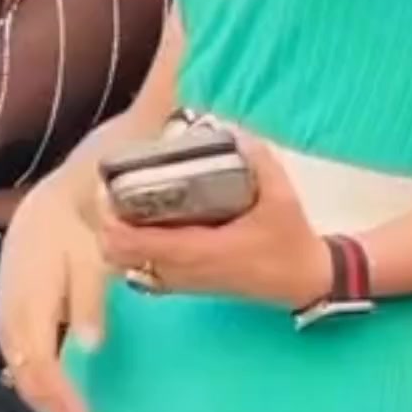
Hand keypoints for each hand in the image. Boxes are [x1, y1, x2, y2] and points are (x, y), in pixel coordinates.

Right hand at [0, 170, 106, 411]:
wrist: (49, 205)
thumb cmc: (77, 229)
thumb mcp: (91, 257)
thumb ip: (89, 301)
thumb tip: (91, 347)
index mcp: (29, 305)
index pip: (42, 369)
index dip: (64, 405)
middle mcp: (10, 318)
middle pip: (27, 379)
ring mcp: (5, 318)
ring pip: (19, 373)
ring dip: (45, 403)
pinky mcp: (8, 317)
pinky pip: (18, 361)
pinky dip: (38, 384)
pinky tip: (59, 395)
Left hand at [96, 134, 331, 309]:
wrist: (304, 281)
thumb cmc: (290, 240)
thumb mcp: (281, 195)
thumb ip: (257, 158)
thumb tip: (231, 127)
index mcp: (198, 250)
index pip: (133, 242)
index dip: (109, 218)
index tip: (107, 187)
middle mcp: (182, 269)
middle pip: (118, 256)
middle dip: (106, 223)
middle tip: (112, 189)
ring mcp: (182, 281)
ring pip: (127, 265)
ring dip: (117, 235)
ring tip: (125, 200)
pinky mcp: (187, 285)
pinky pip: (143, 269)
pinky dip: (133, 248)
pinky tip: (147, 219)